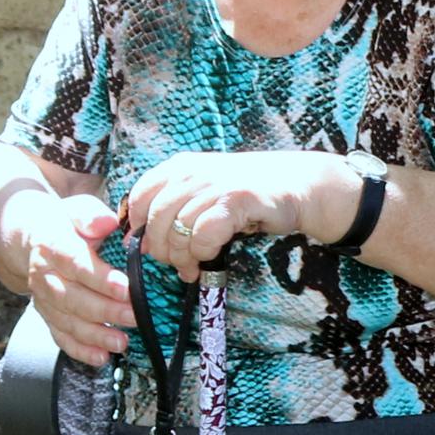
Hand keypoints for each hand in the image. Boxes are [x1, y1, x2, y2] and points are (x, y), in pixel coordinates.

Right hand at [9, 193, 134, 365]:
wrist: (32, 239)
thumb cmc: (66, 224)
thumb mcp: (77, 209)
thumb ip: (91, 215)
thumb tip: (106, 223)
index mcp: (52, 245)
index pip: (77, 264)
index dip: (101, 279)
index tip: (127, 289)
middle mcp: (43, 275)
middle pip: (74, 298)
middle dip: (106, 311)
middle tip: (136, 317)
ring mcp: (43, 299)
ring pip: (68, 321)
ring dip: (95, 335)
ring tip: (122, 342)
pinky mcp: (46, 316)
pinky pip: (60, 337)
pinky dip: (80, 350)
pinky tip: (101, 358)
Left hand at [118, 150, 356, 279]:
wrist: (297, 185)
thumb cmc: (248, 193)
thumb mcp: (204, 190)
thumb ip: (173, 207)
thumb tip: (139, 241)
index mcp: (180, 166)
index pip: (139, 196)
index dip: (137, 226)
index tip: (146, 246)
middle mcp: (193, 172)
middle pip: (156, 219)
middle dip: (161, 250)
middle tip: (175, 265)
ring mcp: (214, 185)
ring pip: (179, 231)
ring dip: (183, 258)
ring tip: (194, 267)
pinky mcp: (235, 201)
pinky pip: (204, 235)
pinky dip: (203, 252)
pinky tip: (212, 255)